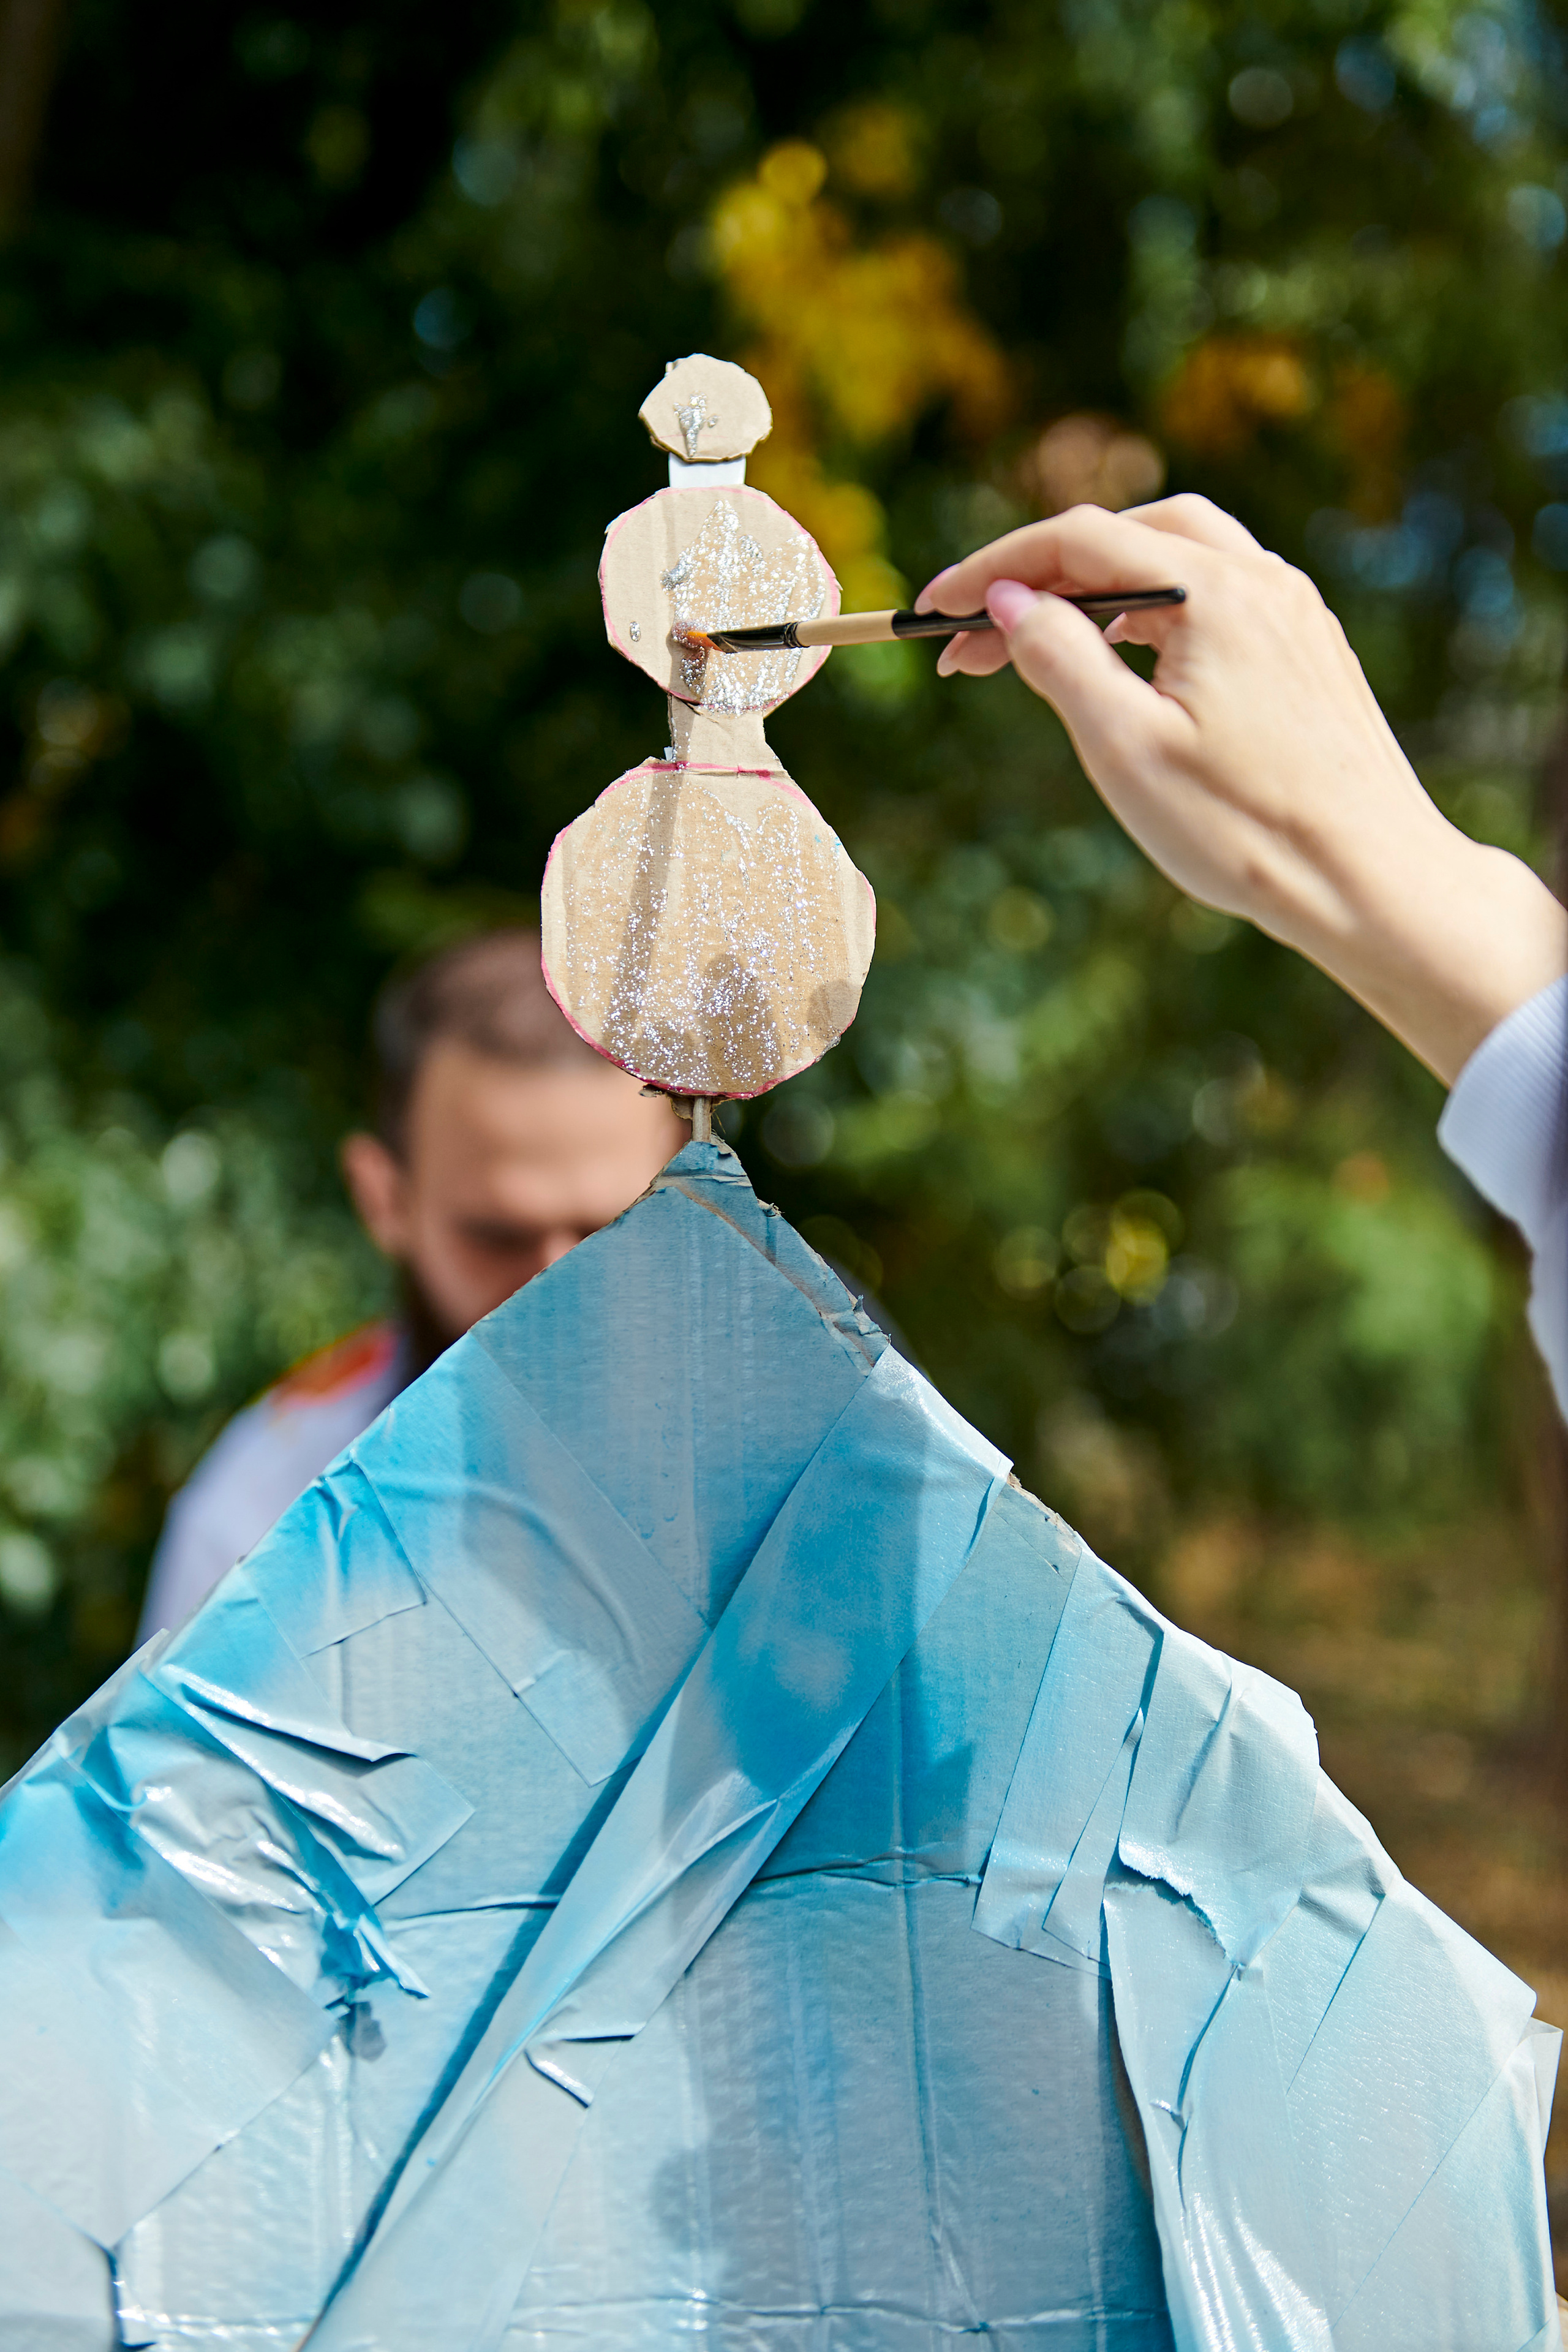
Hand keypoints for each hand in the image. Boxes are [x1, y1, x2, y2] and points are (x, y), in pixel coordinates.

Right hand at [919, 496, 1567, 1081]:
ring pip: (1178, 558)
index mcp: (1213, 591)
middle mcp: (1263, 581)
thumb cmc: (1245, 828)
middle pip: (1128, 533)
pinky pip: (1219, 598)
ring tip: (1044, 644)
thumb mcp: (1125, 747)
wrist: (1373, 881)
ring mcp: (1295, 613)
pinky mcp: (1311, 652)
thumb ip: (1059, 657)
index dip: (992, 570)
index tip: (933, 613)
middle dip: (1042, 574)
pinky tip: (1132, 662)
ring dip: (1099, 587)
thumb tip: (1009, 598)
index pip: (1077, 540)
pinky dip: (1154, 610)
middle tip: (979, 641)